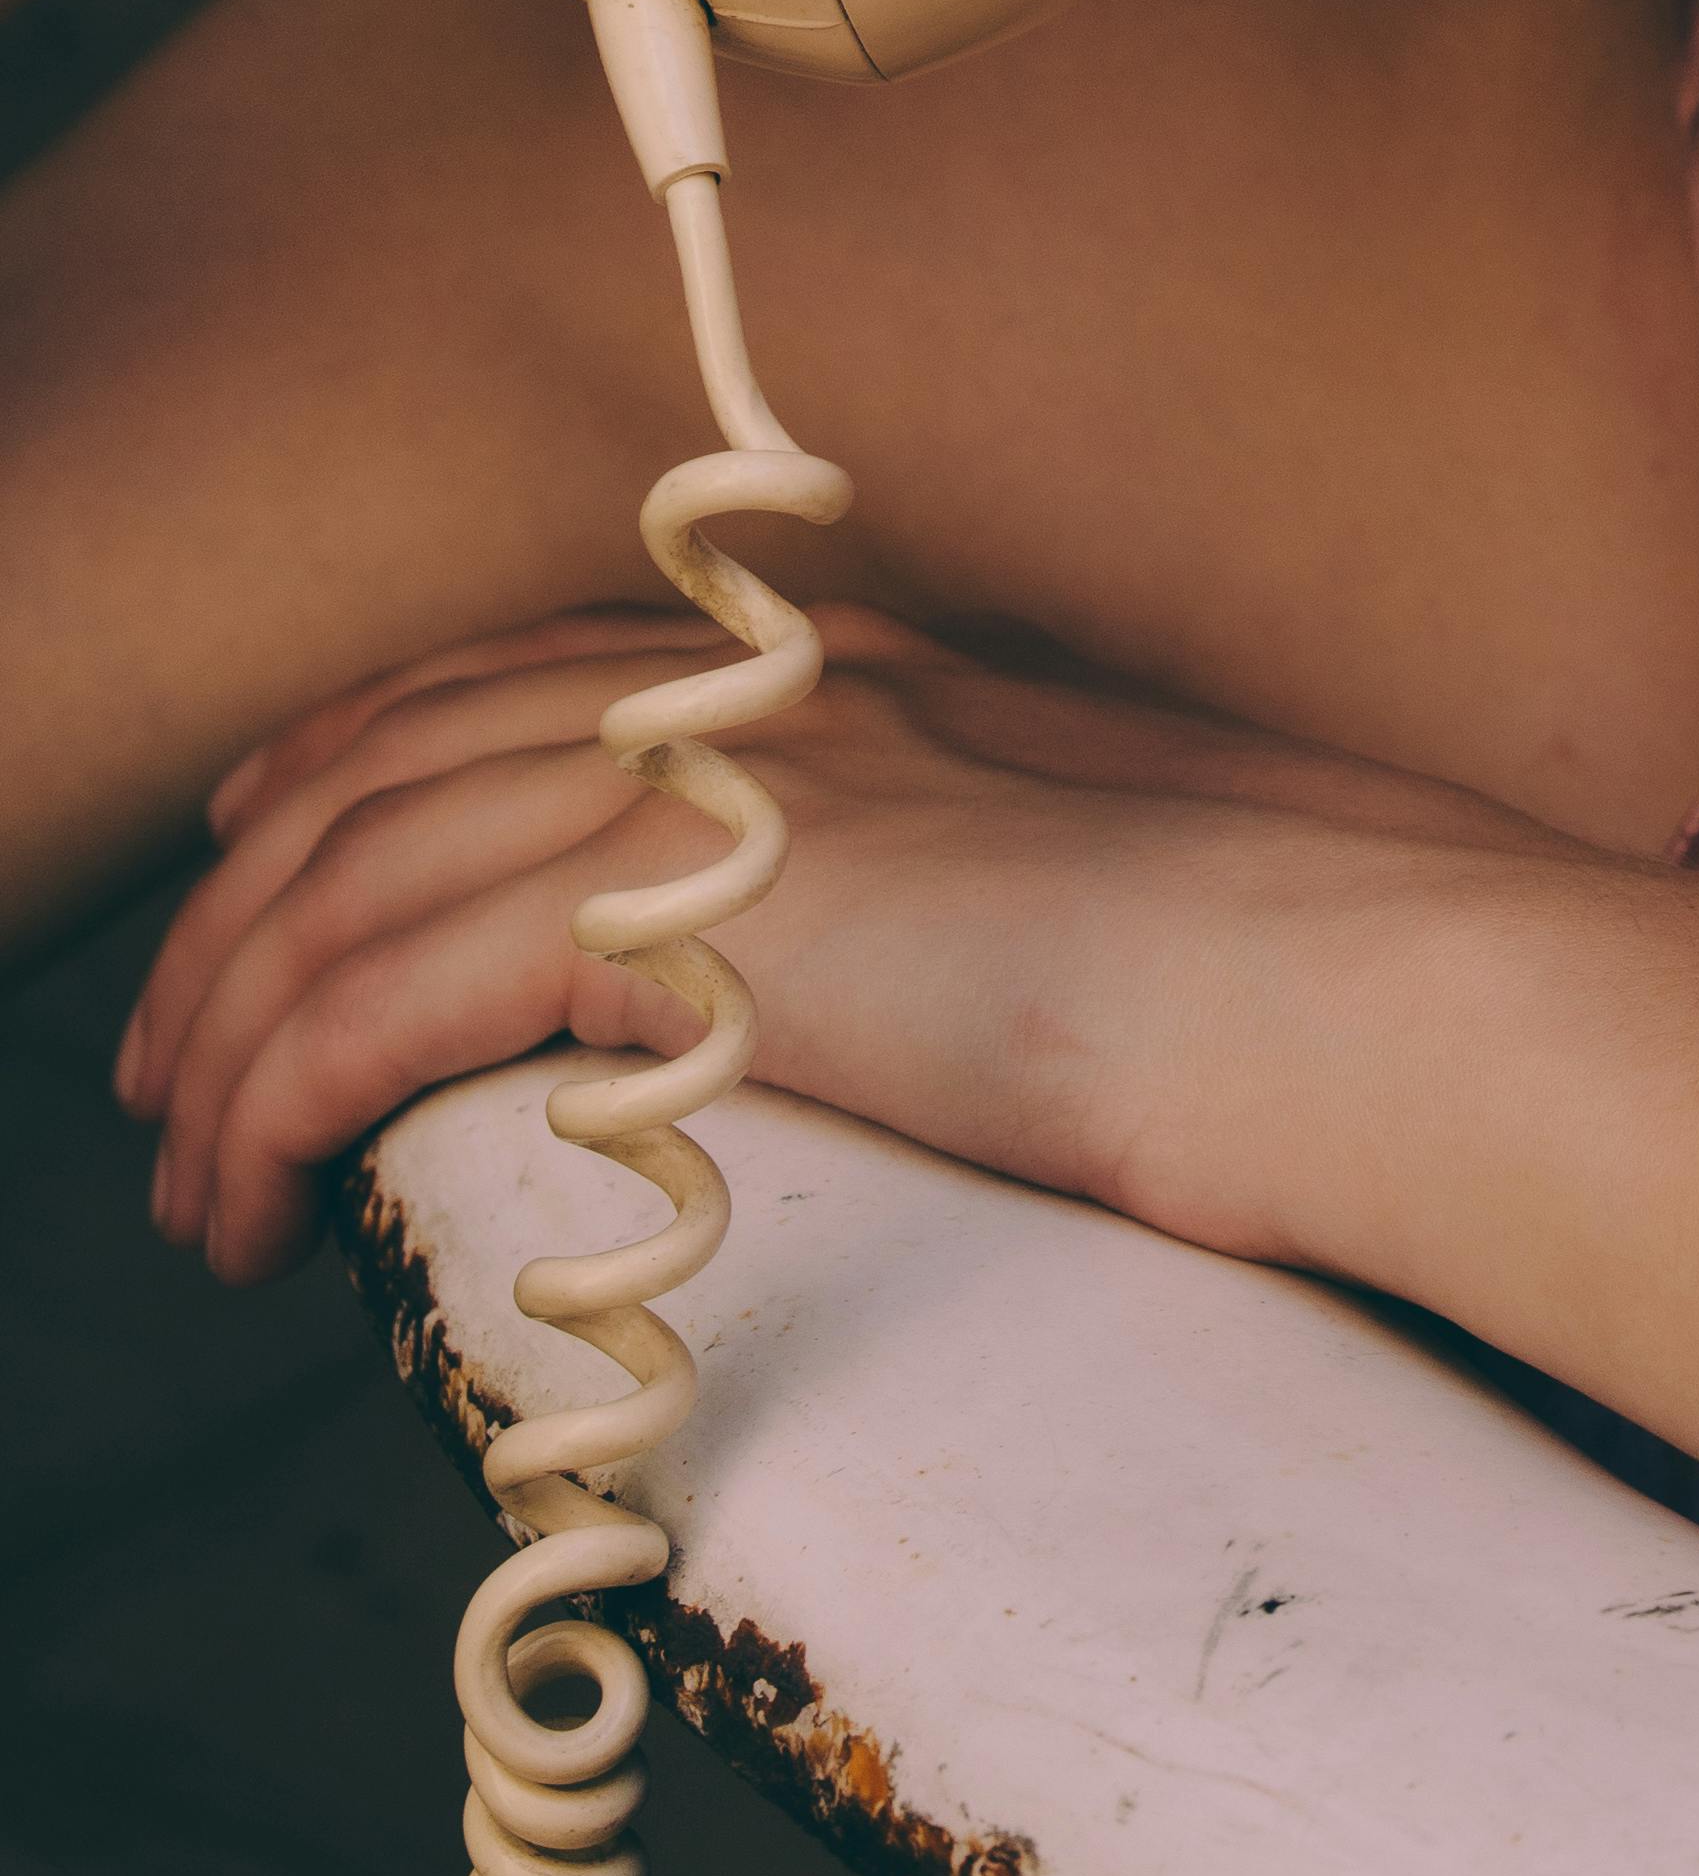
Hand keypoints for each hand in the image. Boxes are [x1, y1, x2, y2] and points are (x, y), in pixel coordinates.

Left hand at [116, 604, 1592, 1290]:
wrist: (1356, 982)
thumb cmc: (1293, 976)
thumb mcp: (1095, 894)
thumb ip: (961, 903)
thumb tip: (881, 988)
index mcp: (847, 676)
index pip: (525, 678)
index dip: (359, 758)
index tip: (269, 850)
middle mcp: (759, 700)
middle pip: (400, 762)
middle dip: (244, 908)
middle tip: (165, 1059)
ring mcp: (716, 790)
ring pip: (360, 880)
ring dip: (232, 1033)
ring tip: (187, 1180)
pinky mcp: (683, 915)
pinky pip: (391, 997)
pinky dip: (284, 1096)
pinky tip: (252, 1199)